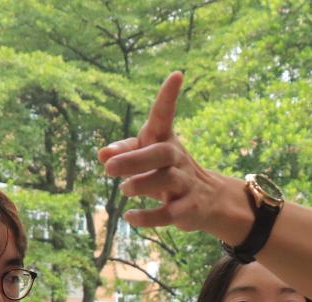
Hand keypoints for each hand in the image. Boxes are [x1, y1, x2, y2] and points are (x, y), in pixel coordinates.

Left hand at [100, 72, 232, 236]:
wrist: (209, 200)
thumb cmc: (168, 172)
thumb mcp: (147, 157)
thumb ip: (125, 152)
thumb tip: (102, 153)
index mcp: (165, 140)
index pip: (166, 115)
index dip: (169, 96)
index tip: (176, 75)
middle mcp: (177, 159)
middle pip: (160, 154)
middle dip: (135, 159)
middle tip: (108, 168)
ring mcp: (184, 184)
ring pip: (165, 181)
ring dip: (142, 185)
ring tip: (124, 190)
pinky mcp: (186, 209)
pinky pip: (167, 213)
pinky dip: (147, 217)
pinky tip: (130, 217)